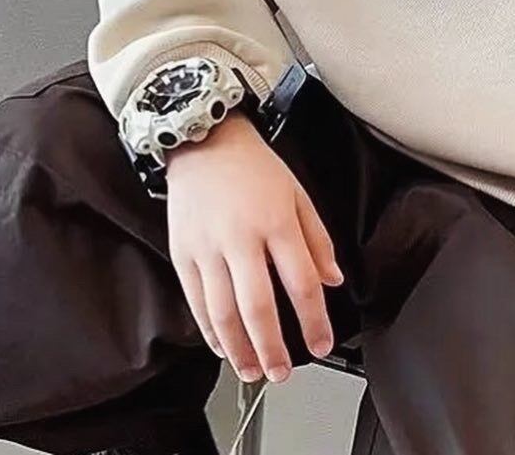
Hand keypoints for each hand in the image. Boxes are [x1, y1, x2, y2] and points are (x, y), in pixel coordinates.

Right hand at [165, 113, 344, 383]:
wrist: (204, 141)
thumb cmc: (254, 167)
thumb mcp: (297, 194)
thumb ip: (317, 239)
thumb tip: (333, 279)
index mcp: (276, 222)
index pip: (301, 282)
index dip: (314, 320)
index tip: (322, 343)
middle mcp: (240, 238)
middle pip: (257, 307)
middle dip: (271, 348)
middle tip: (283, 373)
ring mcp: (207, 248)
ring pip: (222, 312)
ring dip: (239, 350)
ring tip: (254, 370)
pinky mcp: (182, 253)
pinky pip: (196, 302)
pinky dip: (209, 332)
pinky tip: (223, 347)